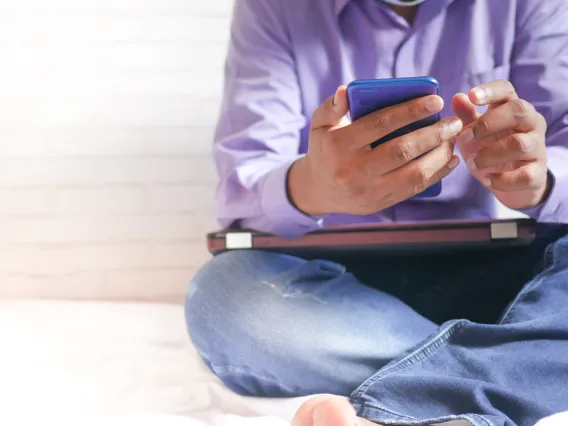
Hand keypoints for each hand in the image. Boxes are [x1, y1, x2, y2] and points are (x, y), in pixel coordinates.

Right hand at [288, 85, 462, 215]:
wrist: (318, 190)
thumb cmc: (325, 150)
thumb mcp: (320, 125)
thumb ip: (332, 106)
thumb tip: (347, 90)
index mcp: (339, 145)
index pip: (380, 124)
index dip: (411, 111)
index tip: (436, 100)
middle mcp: (353, 170)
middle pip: (402, 149)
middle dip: (434, 134)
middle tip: (454, 122)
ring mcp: (368, 190)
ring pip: (413, 173)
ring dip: (440, 155)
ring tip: (453, 139)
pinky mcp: (379, 204)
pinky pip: (414, 189)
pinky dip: (437, 175)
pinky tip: (450, 161)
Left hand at [452, 80, 550, 209]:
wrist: (510, 183)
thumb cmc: (490, 150)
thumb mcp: (474, 134)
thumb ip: (466, 117)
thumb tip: (457, 97)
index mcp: (513, 109)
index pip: (507, 90)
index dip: (490, 91)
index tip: (472, 95)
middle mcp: (531, 124)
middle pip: (518, 111)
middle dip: (487, 123)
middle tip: (464, 138)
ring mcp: (537, 148)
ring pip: (520, 144)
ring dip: (490, 154)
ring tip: (473, 163)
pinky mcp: (537, 173)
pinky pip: (524, 175)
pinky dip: (502, 179)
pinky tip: (488, 179)